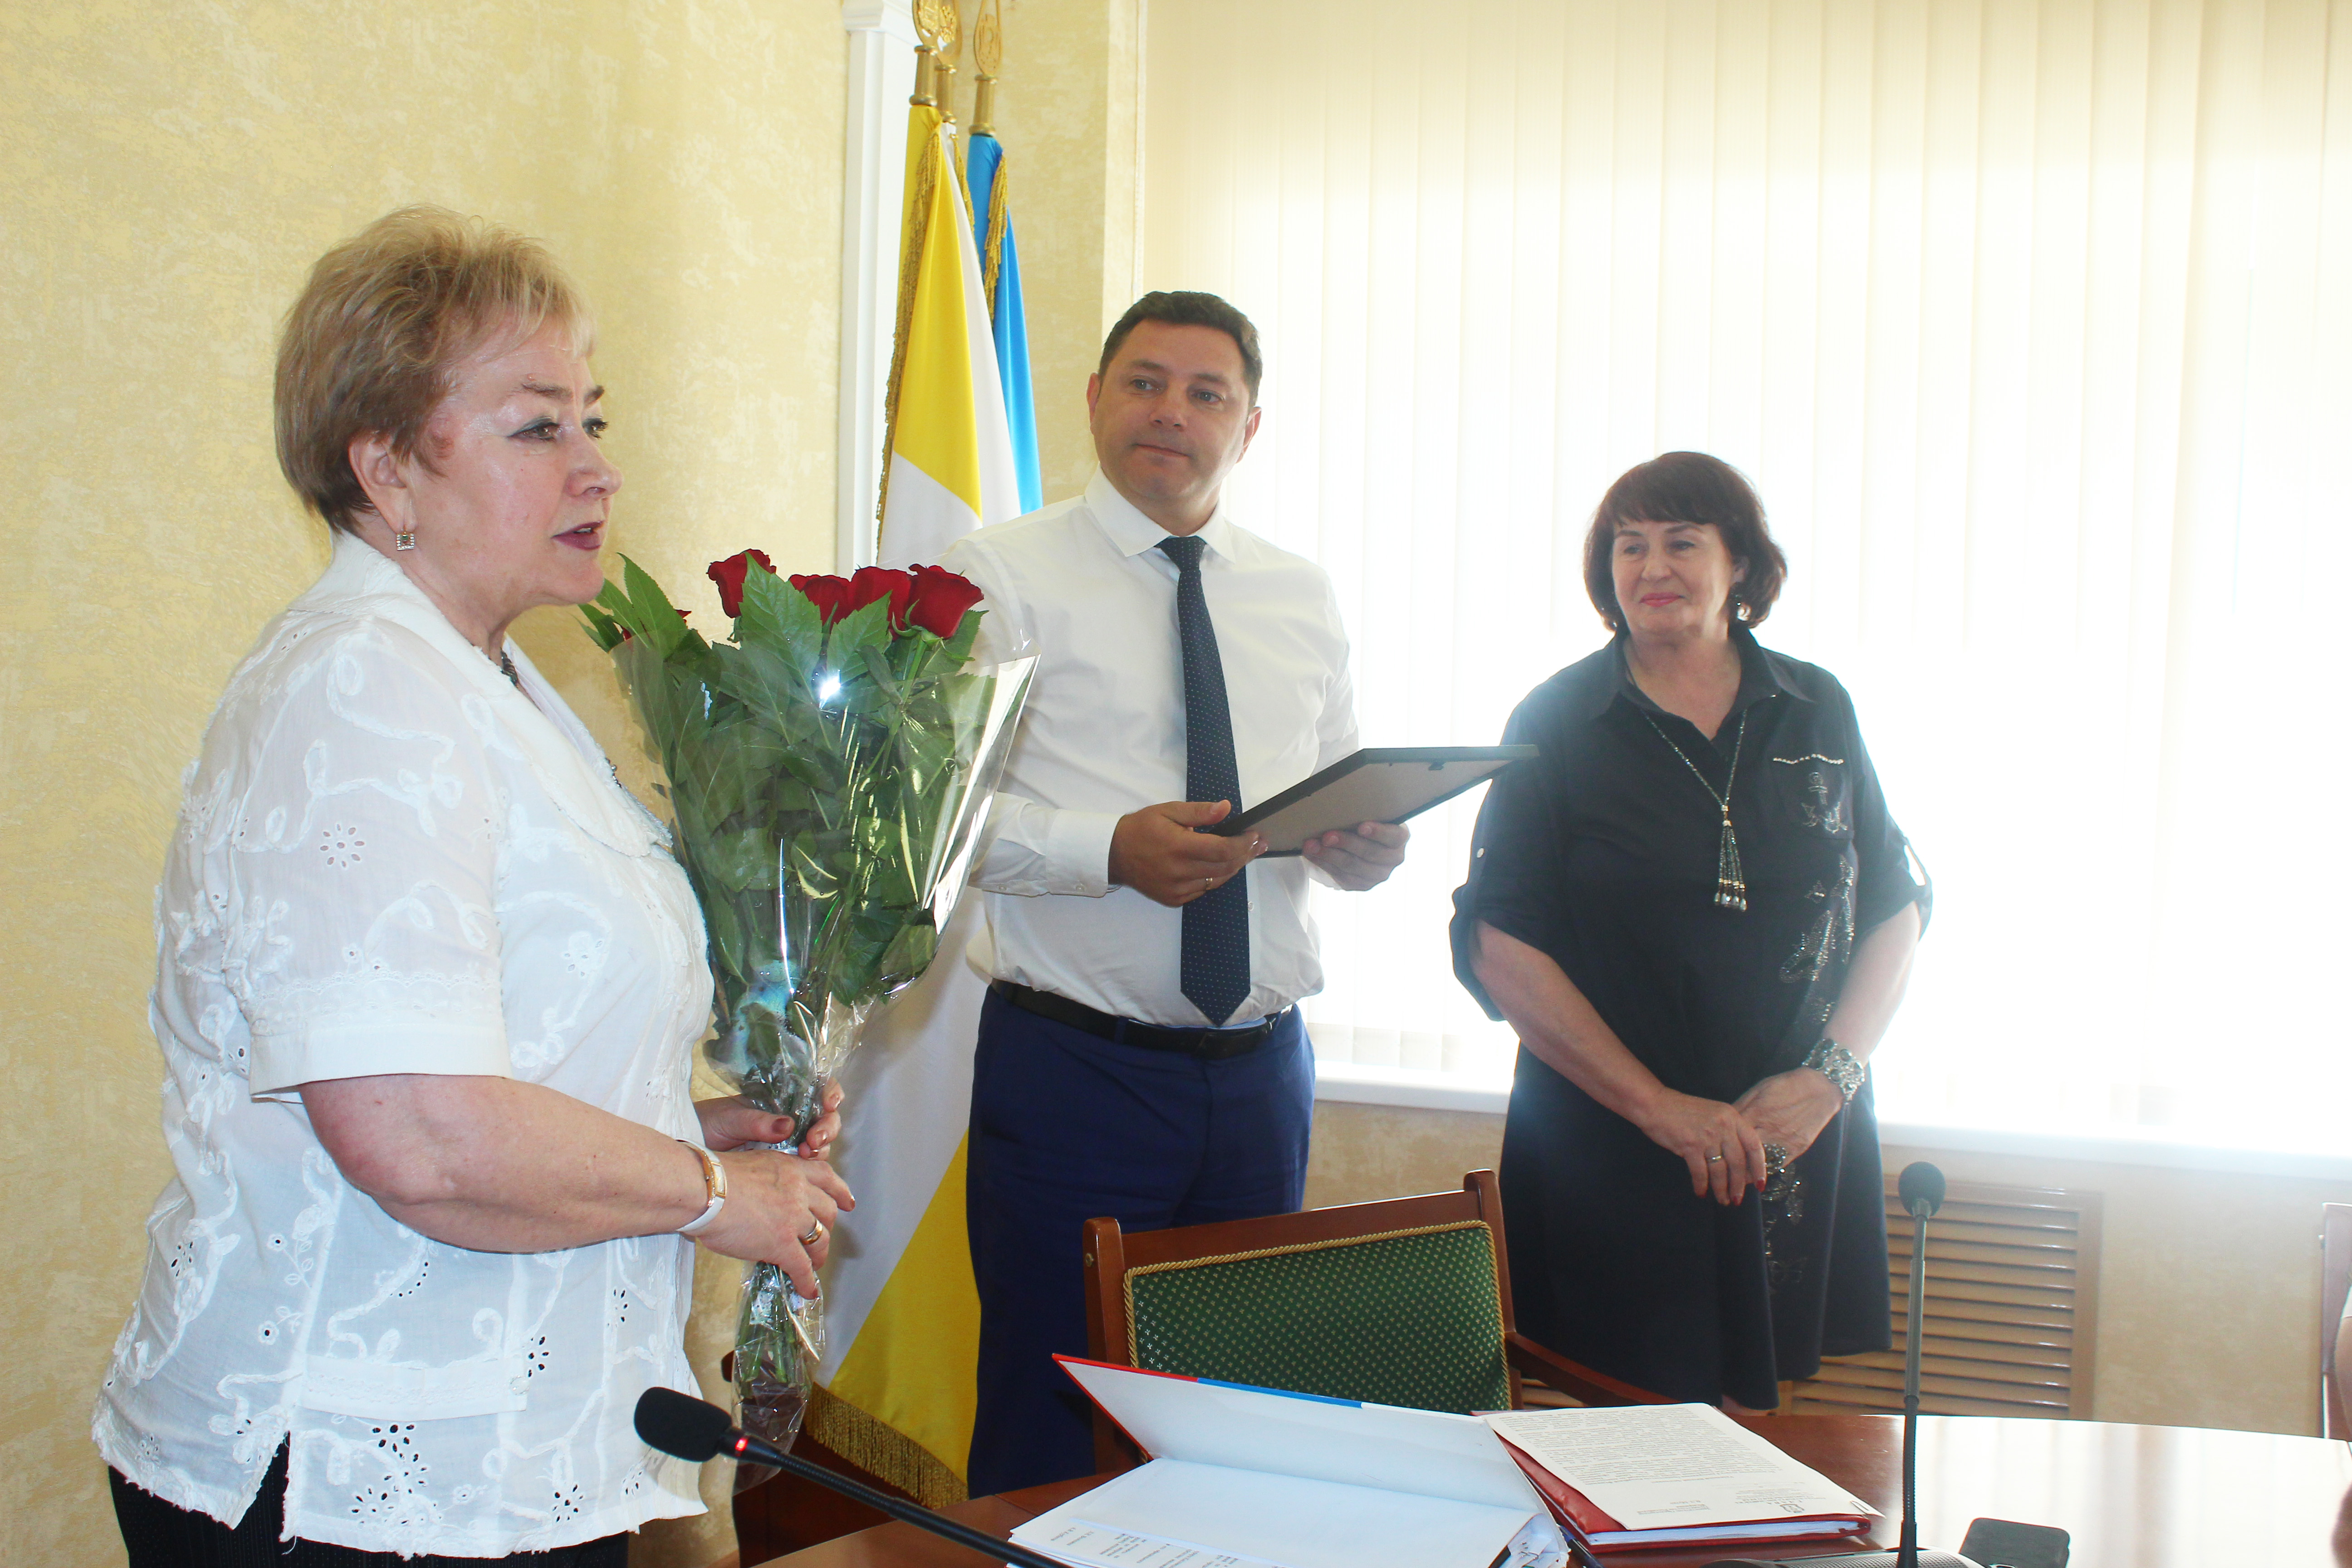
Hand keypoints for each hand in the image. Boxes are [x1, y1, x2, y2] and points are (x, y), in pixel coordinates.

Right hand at [692, 1146, 856, 1297]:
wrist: (705, 1190)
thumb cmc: (715, 1177)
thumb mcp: (753, 1164)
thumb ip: (770, 1179)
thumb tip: (767, 1198)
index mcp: (791, 1169)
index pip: (826, 1177)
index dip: (840, 1192)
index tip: (848, 1203)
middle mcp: (799, 1191)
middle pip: (828, 1211)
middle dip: (827, 1228)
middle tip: (821, 1238)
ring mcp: (793, 1218)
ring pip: (820, 1238)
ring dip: (819, 1255)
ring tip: (813, 1265)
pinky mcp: (782, 1244)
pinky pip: (802, 1266)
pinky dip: (807, 1280)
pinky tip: (807, 1290)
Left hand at [695, 1079, 844, 1156]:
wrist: (695, 1155)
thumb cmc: (708, 1125)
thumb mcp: (730, 1118)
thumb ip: (758, 1122)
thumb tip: (788, 1125)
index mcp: (780, 1098)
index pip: (815, 1088)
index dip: (830, 1092)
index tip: (830, 1103)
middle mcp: (790, 1117)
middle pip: (825, 1117)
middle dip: (827, 1127)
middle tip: (814, 1140)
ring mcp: (789, 1141)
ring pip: (821, 1142)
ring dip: (821, 1148)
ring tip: (806, 1154)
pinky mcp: (785, 1163)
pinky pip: (807, 1165)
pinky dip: (810, 1167)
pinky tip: (802, 1170)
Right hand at [1109, 799, 1264, 906]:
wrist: (1114, 854)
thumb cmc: (1141, 828)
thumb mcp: (1168, 811)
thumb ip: (1199, 812)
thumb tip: (1226, 808)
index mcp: (1178, 847)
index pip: (1222, 849)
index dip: (1243, 844)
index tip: (1256, 836)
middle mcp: (1179, 872)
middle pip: (1224, 867)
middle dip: (1245, 855)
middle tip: (1258, 845)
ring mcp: (1177, 889)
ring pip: (1216, 881)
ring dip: (1233, 867)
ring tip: (1244, 854)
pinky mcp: (1174, 898)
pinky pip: (1203, 890)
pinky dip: (1214, 878)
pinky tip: (1218, 866)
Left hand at [1299, 820, 1408, 889]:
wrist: (1363, 841)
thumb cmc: (1365, 821)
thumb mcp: (1370, 814)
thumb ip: (1361, 812)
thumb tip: (1337, 807)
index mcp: (1399, 837)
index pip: (1393, 836)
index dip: (1378, 832)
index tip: (1361, 827)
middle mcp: (1393, 858)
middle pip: (1370, 852)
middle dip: (1346, 843)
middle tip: (1327, 836)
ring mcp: (1378, 874)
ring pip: (1352, 866)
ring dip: (1329, 855)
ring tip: (1311, 846)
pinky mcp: (1362, 884)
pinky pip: (1342, 876)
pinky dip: (1324, 864)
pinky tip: (1312, 855)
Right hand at [1635, 1089, 1765, 1203]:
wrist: (1655, 1104)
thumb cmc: (1683, 1110)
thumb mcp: (1713, 1114)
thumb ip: (1727, 1132)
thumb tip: (1739, 1162)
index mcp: (1732, 1117)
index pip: (1754, 1145)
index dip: (1759, 1167)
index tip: (1761, 1184)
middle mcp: (1723, 1126)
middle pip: (1737, 1162)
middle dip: (1738, 1185)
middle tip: (1737, 1199)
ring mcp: (1707, 1135)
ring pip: (1720, 1170)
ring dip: (1721, 1189)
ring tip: (1723, 1200)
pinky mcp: (1690, 1145)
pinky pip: (1700, 1172)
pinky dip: (1701, 1185)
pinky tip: (1701, 1192)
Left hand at [1730, 1069, 1844, 1166]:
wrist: (1820, 1089)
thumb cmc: (1785, 1086)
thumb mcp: (1758, 1090)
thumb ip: (1741, 1106)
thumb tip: (1724, 1121)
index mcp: (1755, 1112)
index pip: (1732, 1135)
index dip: (1722, 1145)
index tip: (1715, 1153)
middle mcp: (1768, 1129)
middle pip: (1744, 1152)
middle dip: (1732, 1161)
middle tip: (1722, 1168)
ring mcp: (1783, 1140)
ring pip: (1759, 1162)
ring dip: (1747, 1170)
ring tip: (1737, 1175)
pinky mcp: (1797, 1148)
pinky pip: (1777, 1164)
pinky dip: (1766, 1169)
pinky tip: (1757, 1172)